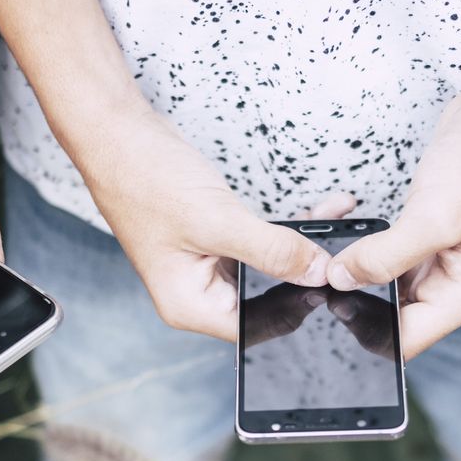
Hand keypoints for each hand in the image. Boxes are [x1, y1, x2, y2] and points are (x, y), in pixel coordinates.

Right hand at [81, 108, 331, 341]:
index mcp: (190, 306)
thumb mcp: (218, 220)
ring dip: (302, 246)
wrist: (117, 133)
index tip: (332, 284)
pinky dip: (287, 228)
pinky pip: (260, 242)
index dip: (297, 308)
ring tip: (335, 225)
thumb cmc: (143, 180)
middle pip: (266, 298)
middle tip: (342, 255)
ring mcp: (206, 265)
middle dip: (305, 274)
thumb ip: (272, 251)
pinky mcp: (215, 238)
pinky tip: (315, 213)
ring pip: (267, 267)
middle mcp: (198, 292)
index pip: (257, 327)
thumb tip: (316, 272)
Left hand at [326, 92, 460, 358]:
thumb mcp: (431, 218)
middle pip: (393, 317)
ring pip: (386, 287)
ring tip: (331, 257)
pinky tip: (347, 239)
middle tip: (322, 279)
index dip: (365, 330)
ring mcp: (439, 259)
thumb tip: (342, 280)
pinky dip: (366, 250)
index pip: (405, 340)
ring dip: (358, 275)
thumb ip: (384, 258)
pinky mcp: (425, 235)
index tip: (332, 305)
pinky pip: (387, 256)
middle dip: (358, 302)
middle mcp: (452, 284)